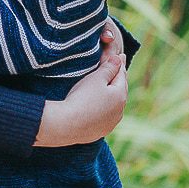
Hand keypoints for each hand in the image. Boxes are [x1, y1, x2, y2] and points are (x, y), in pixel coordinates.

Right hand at [34, 23, 127, 146]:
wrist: (66, 125)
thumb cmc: (81, 98)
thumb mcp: (96, 78)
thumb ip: (109, 67)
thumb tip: (120, 58)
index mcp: (120, 95)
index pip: (122, 75)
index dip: (120, 64)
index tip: (121, 55)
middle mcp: (119, 111)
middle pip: (120, 90)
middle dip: (118, 79)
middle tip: (118, 69)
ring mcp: (110, 123)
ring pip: (114, 105)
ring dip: (112, 95)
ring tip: (110, 87)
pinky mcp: (100, 131)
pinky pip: (105, 116)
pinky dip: (104, 108)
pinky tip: (100, 107)